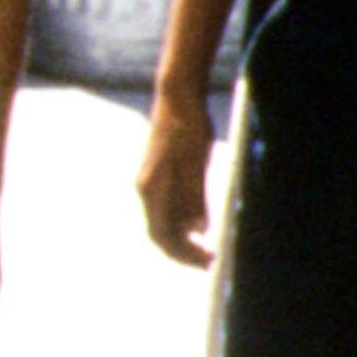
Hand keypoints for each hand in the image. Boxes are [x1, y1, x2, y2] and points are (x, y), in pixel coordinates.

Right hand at [136, 97, 219, 268]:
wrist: (177, 94)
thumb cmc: (188, 125)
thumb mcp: (196, 162)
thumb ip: (194, 197)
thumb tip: (197, 230)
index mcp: (153, 188)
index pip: (162, 235)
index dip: (183, 254)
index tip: (205, 262)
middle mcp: (147, 188)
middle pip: (160, 232)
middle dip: (183, 251)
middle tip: (210, 259)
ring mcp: (151, 181)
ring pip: (163, 221)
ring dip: (183, 238)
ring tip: (207, 247)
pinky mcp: (159, 173)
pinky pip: (167, 207)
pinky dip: (182, 222)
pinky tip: (199, 223)